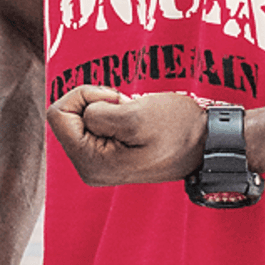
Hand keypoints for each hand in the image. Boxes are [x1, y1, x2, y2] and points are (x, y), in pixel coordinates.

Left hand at [46, 86, 206, 185]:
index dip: (86, 96)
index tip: (117, 101)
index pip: (58, 114)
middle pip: (69, 116)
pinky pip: (97, 124)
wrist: (206, 143)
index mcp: (90, 162)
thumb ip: (98, 112)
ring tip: (137, 117)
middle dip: (98, 103)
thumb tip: (83, 114)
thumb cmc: (176, 128)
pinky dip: (115, 114)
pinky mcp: (108, 156)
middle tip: (130, 109)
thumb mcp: (135, 114)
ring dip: (109, 108)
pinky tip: (136, 123)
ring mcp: (98, 163)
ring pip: (84, 118)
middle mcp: (88, 168)